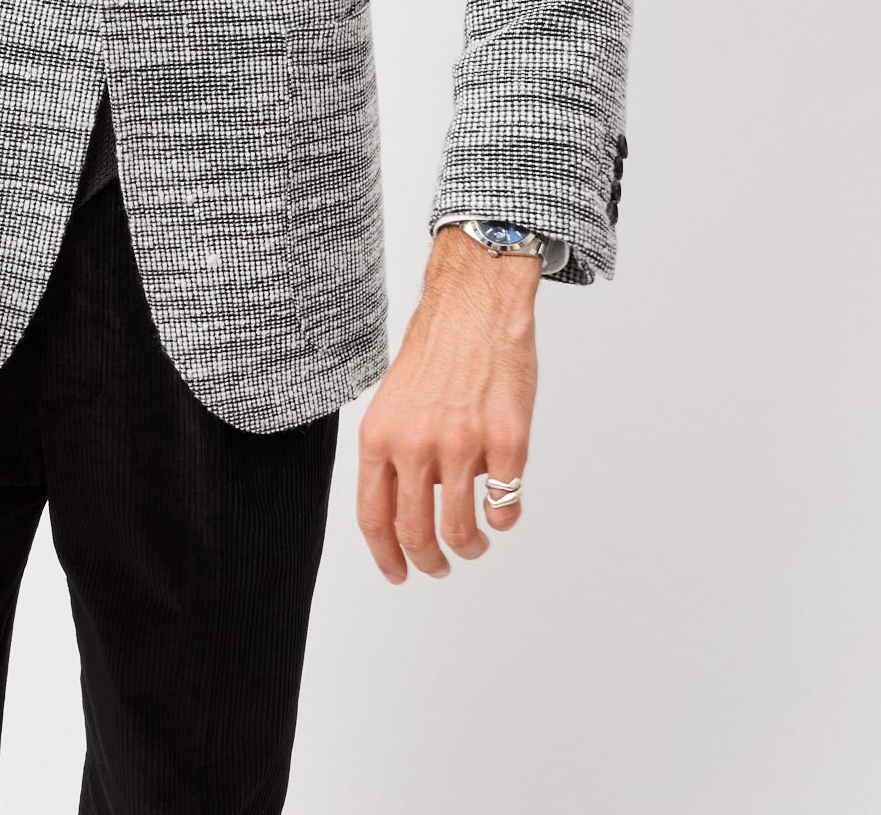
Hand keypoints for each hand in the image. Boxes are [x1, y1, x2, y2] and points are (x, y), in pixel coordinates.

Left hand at [356, 224, 537, 581]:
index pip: (373, 516)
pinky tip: (501, 509)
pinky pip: (504, 504)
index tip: (398, 573)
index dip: (385, 555)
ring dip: (469, 547)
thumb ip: (395, 453)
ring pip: (460, 529)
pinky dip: (503, 517)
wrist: (475, 307)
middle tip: (440, 566)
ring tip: (475, 542)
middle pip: (415, 532)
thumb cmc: (437, 348)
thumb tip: (405, 506)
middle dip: (428, 561)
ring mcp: (462, 444)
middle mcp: (416, 444)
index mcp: (380, 435)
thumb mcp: (394, 401)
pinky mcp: (506, 442)